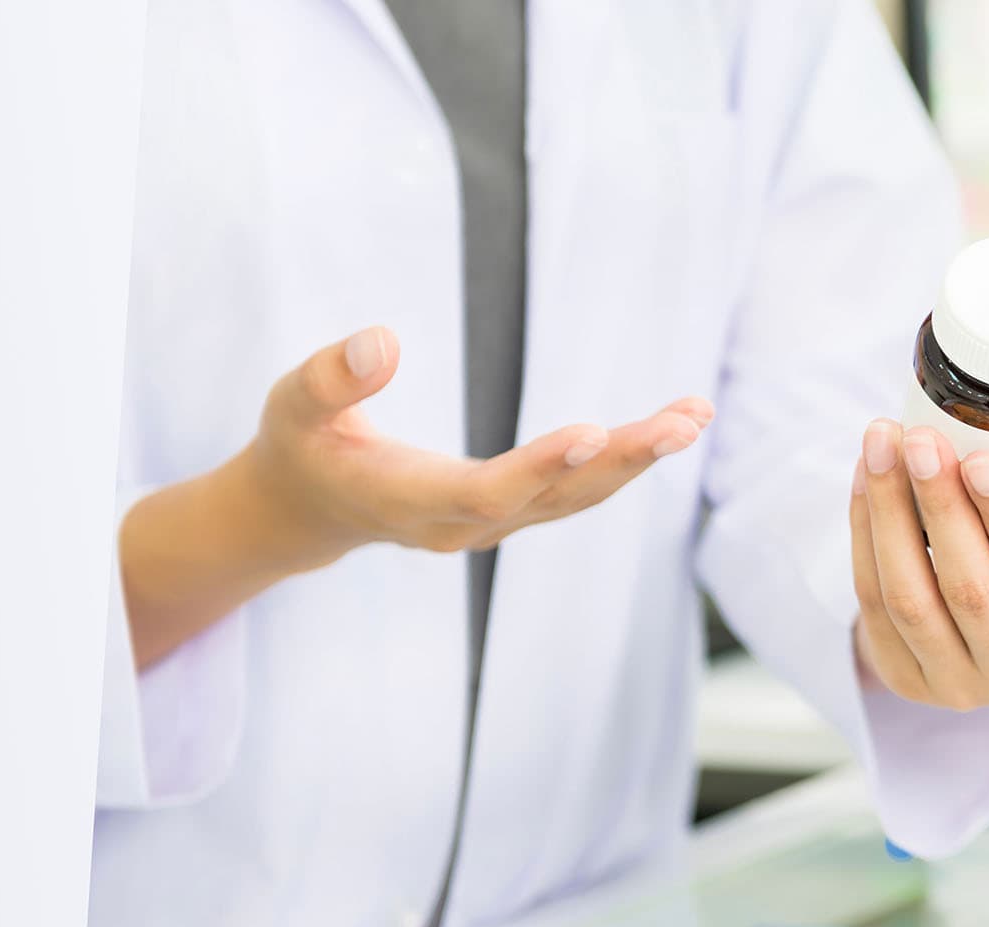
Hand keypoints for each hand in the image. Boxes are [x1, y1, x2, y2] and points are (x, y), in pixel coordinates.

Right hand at [241, 326, 711, 561]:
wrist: (309, 507)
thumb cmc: (301, 443)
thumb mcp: (293, 403)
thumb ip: (333, 377)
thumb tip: (382, 340)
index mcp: (406, 501)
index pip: (483, 492)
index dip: (540, 466)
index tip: (595, 429)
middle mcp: (460, 524)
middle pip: (553, 499)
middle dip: (620, 462)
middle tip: (681, 423)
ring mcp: (491, 524)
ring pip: (577, 497)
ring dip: (639, 459)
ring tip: (695, 415)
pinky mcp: (513, 510)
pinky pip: (579, 488)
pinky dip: (626, 457)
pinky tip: (675, 423)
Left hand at [848, 389, 988, 711]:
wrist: (970, 640)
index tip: (981, 459)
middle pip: (971, 588)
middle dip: (940, 506)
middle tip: (919, 440)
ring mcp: (957, 688)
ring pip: (911, 597)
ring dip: (889, 513)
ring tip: (882, 446)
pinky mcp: (903, 682)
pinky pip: (873, 603)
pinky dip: (864, 535)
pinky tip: (864, 480)